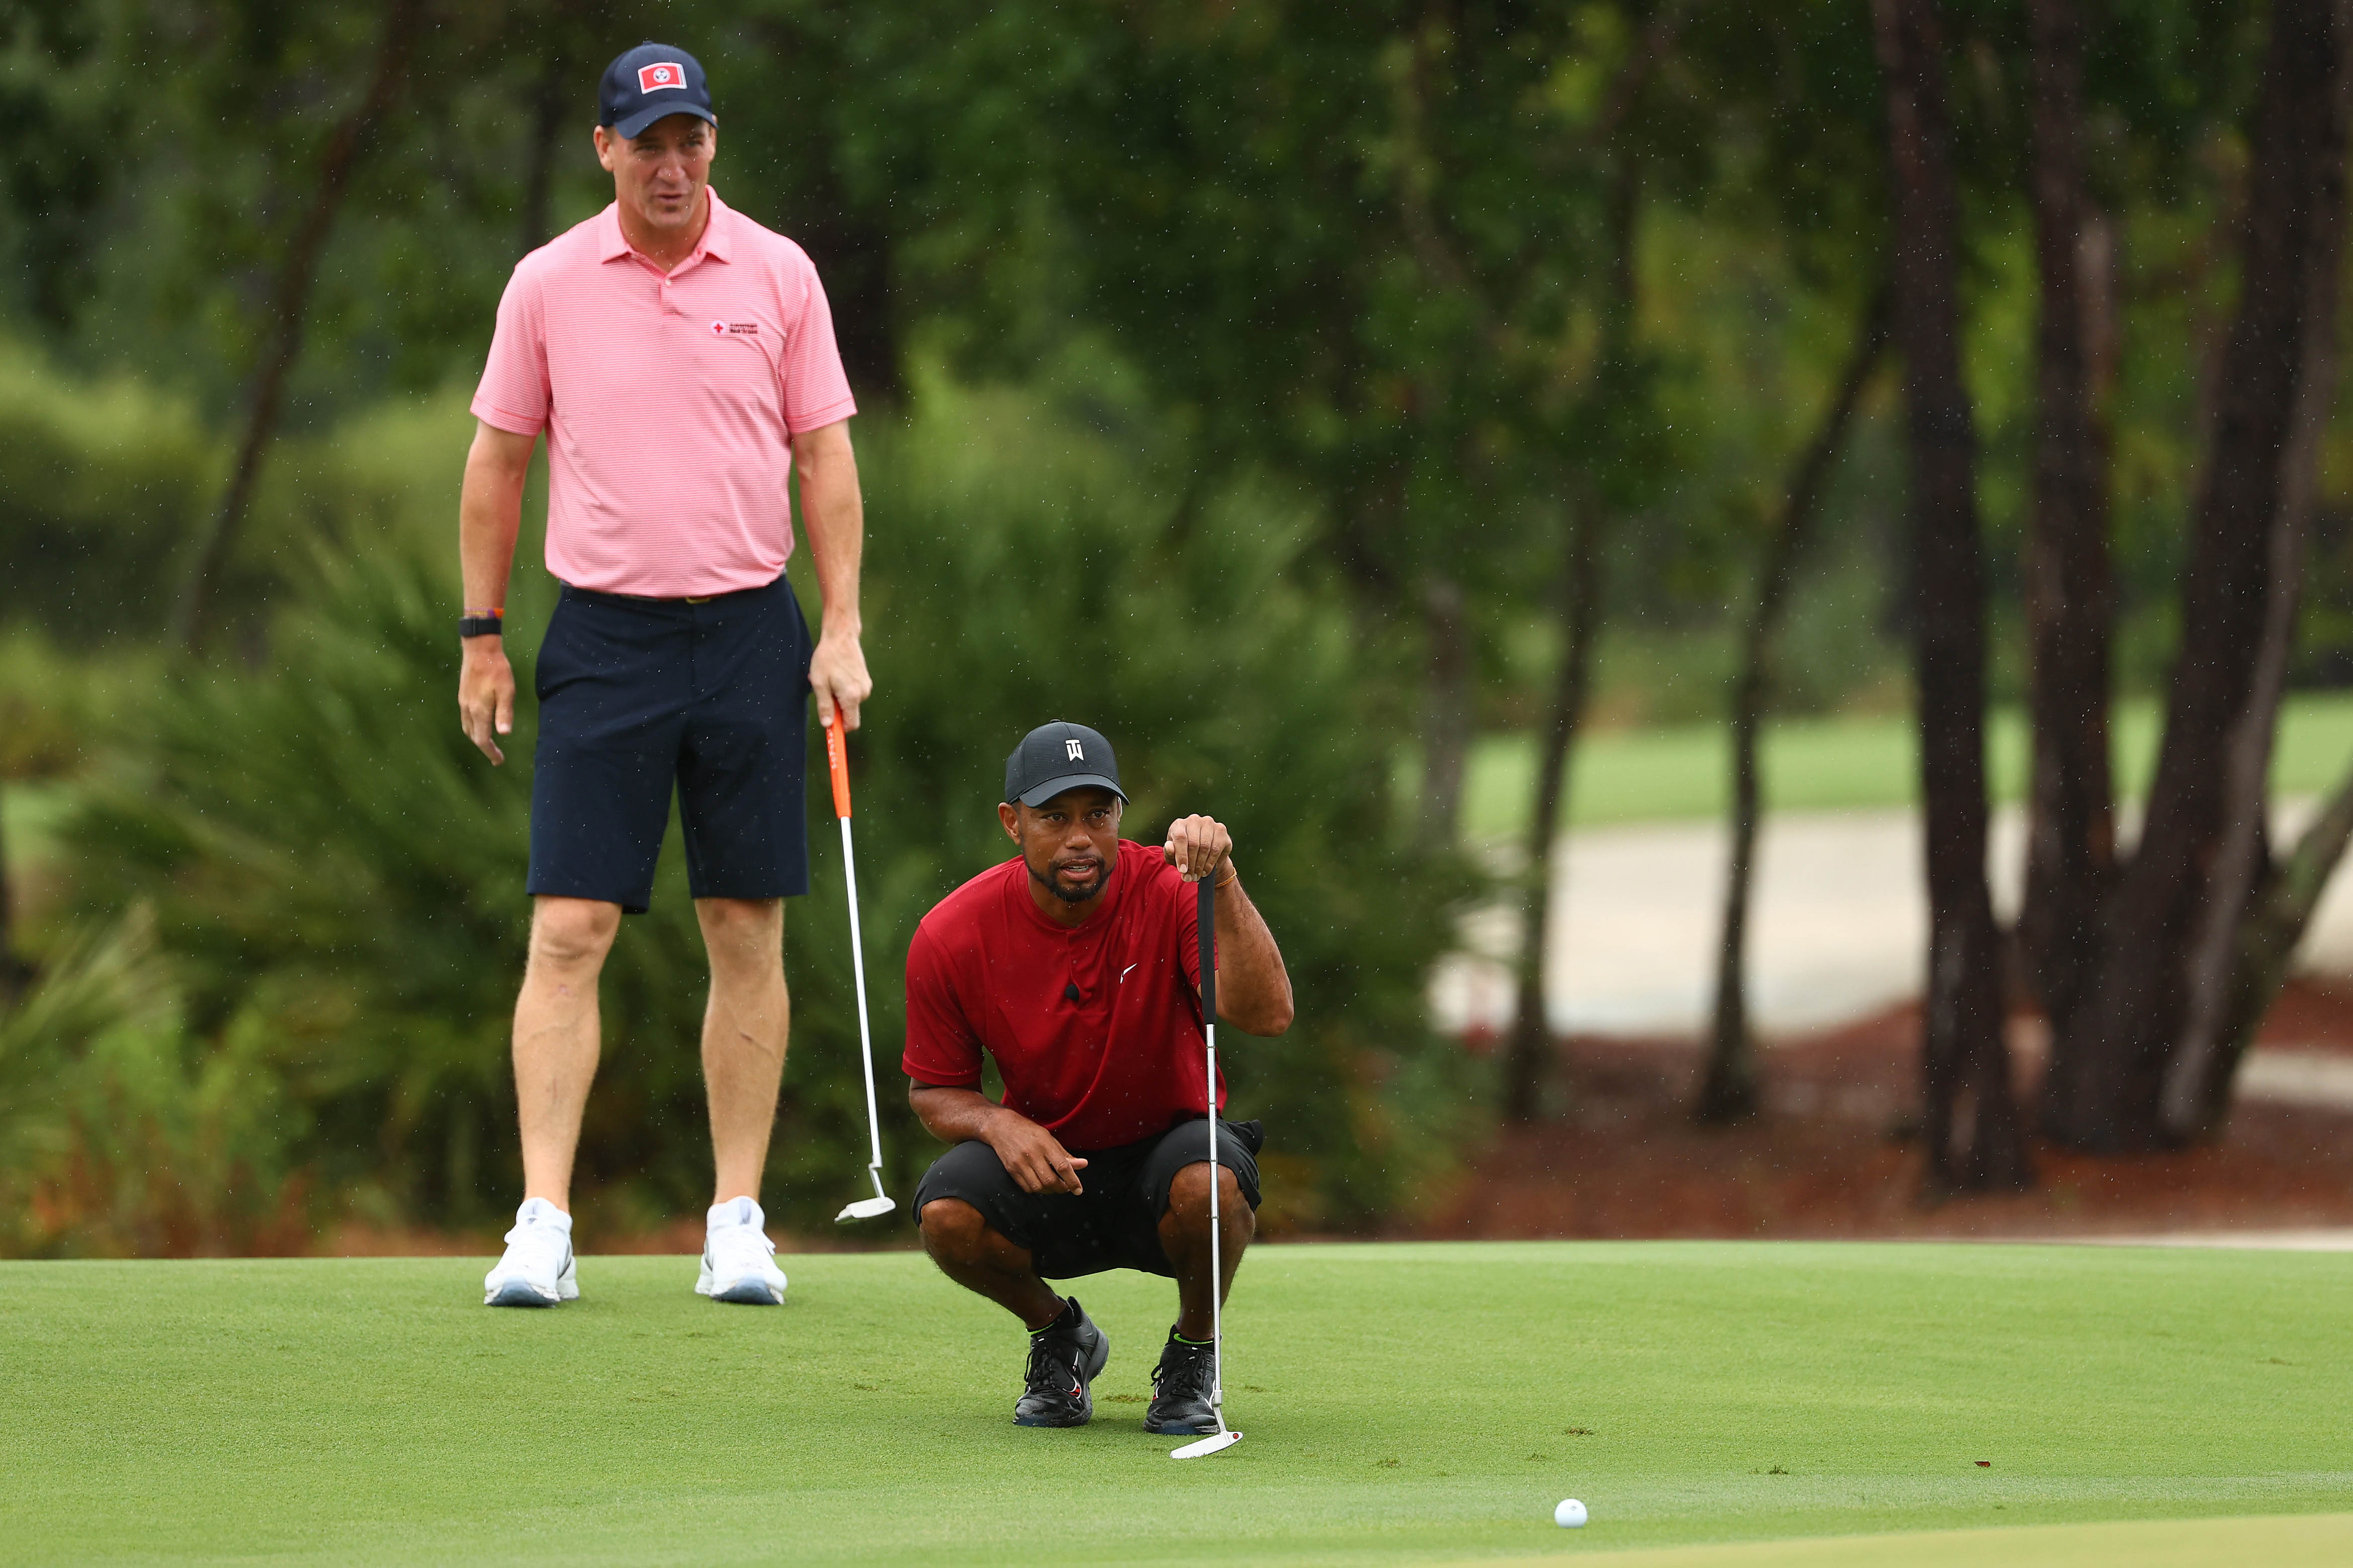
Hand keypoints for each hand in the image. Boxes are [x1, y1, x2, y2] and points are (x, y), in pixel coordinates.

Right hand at [459, 638, 514, 763]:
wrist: (479, 649)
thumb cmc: (497, 669)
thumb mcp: (506, 691)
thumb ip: (504, 713)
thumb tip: (504, 733)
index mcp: (479, 711)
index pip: (482, 739)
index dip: (490, 752)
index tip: (499, 761)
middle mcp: (468, 709)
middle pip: (473, 736)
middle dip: (484, 748)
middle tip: (496, 756)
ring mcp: (463, 702)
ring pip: (468, 727)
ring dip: (477, 738)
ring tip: (489, 744)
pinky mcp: (463, 696)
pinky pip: (466, 718)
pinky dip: (473, 727)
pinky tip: (481, 724)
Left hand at [809, 627, 871, 731]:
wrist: (841, 636)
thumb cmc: (828, 658)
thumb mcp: (820, 683)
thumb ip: (825, 706)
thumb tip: (827, 724)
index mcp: (852, 696)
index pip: (850, 725)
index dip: (840, 730)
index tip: (831, 733)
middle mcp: (863, 693)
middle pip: (850, 714)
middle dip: (837, 709)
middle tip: (824, 692)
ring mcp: (866, 686)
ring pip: (851, 703)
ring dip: (839, 698)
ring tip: (830, 680)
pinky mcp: (865, 680)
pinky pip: (854, 693)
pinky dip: (844, 690)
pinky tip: (837, 675)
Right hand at [985, 1110, 1089, 1194]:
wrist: (1001, 1127)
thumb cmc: (1027, 1131)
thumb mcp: (1049, 1137)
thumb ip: (1065, 1154)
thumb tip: (1083, 1164)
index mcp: (1044, 1144)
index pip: (1062, 1166)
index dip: (1072, 1180)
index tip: (1078, 1189)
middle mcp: (1032, 1154)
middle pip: (1050, 1180)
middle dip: (1062, 1188)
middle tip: (1066, 1188)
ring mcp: (1020, 1163)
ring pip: (1038, 1187)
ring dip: (1050, 1191)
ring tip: (1054, 1186)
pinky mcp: (1011, 1170)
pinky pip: (1027, 1188)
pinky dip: (1037, 1190)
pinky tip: (1041, 1184)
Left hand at [1162, 814, 1232, 882]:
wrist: (1205, 853)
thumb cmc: (1184, 853)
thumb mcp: (1173, 856)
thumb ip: (1169, 852)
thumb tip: (1170, 847)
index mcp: (1179, 824)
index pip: (1180, 837)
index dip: (1181, 856)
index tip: (1182, 871)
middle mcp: (1194, 820)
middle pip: (1193, 843)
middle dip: (1191, 864)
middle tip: (1189, 878)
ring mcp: (1209, 823)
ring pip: (1205, 847)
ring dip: (1200, 865)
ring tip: (1196, 876)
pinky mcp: (1221, 830)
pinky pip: (1216, 849)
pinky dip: (1210, 863)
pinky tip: (1205, 871)